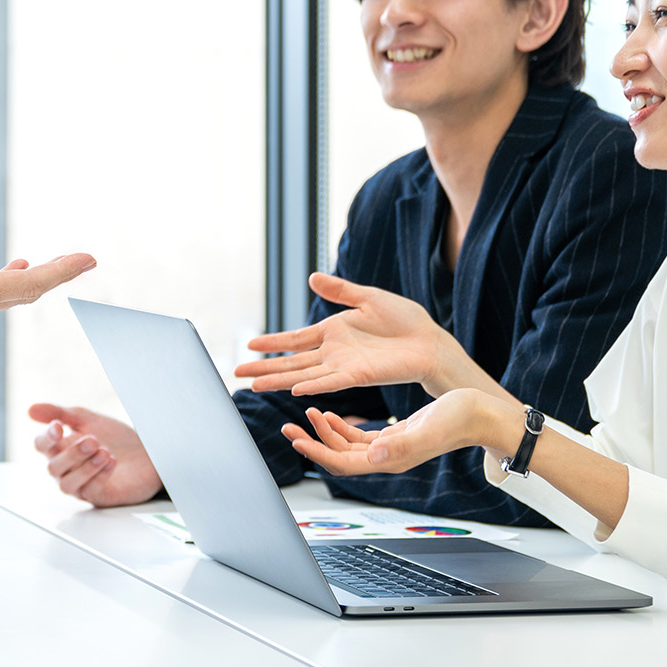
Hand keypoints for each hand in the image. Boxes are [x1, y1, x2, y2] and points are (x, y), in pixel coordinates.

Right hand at [27, 403, 162, 507]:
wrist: (147, 452)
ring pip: (68, 484)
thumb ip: (61, 412)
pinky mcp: (100, 497)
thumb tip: (30, 409)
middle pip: (54, 467)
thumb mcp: (87, 419)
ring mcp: (82, 485)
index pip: (41, 446)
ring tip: (103, 451)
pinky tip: (112, 461)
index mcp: (60, 449)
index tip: (58, 426)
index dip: (46, 437)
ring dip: (85, 467)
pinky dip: (100, 476)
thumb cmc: (115, 437)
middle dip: (72, 453)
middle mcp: (67, 470)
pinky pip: (91, 492)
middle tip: (92, 440)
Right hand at [234, 272, 459, 396]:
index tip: (249, 345)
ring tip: (254, 386)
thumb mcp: (367, 297)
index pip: (295, 339)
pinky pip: (331, 381)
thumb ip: (339, 289)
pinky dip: (313, 386)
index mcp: (333, 332)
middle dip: (264, 367)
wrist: (429, 341)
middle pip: (292, 362)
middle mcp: (333, 353)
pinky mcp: (359, 375)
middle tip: (237, 374)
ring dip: (279, 380)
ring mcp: (344, 366)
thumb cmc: (403, 320)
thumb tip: (311, 277)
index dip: (272, 343)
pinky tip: (294, 389)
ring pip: (304, 375)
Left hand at [281, 389, 503, 476]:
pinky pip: (358, 438)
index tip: (296, 438)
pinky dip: (340, 427)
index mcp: (391, 459)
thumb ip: (401, 444)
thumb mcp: (428, 427)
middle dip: (311, 442)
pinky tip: (330, 414)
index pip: (343, 463)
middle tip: (288, 426)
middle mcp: (387, 458)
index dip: (316, 452)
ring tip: (307, 414)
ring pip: (345, 447)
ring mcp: (389, 449)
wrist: (481, 414)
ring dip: (323, 433)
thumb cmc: (461, 418)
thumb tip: (373, 456)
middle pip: (338, 457)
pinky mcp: (394, 437)